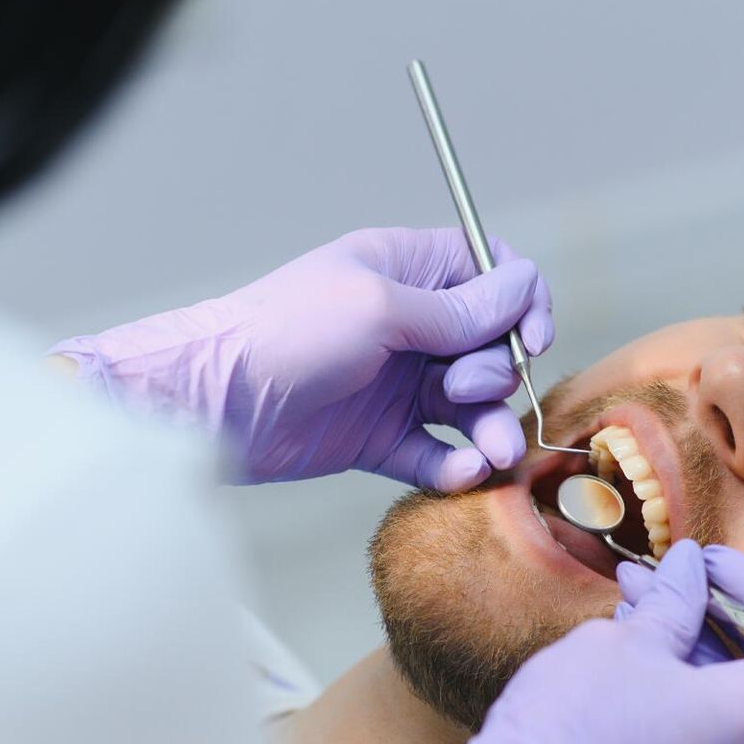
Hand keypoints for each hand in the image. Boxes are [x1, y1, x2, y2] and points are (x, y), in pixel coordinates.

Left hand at [49, 227, 552, 489]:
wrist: (216, 404)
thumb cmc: (287, 332)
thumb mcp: (380, 307)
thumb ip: (458, 309)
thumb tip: (526, 288)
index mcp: (408, 270)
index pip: (492, 271)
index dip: (520, 302)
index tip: (528, 338)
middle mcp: (410, 324)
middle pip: (491, 345)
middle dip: (496, 371)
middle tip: (463, 388)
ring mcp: (396, 383)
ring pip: (471, 406)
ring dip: (489, 428)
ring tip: (491, 454)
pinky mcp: (380, 437)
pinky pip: (436, 452)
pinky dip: (455, 465)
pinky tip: (462, 473)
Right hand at [374, 541, 743, 743]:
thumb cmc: (584, 720)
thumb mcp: (631, 640)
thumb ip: (675, 601)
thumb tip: (691, 570)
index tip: (714, 567)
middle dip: (730, 614)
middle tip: (683, 578)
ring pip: (733, 696)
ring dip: (695, 640)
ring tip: (635, 595)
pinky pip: (704, 725)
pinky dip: (680, 678)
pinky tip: (626, 639)